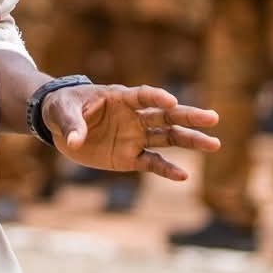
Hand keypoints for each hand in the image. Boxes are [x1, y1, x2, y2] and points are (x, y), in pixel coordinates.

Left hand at [44, 83, 217, 181]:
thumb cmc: (62, 108)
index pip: (143, 96)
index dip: (157, 97)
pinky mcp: (130, 157)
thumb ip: (72, 124)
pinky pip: (152, 163)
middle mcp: (134, 117)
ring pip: (167, 138)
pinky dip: (167, 170)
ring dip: (189, 141)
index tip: (171, 100)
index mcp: (120, 98)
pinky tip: (184, 176)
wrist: (58, 124)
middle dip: (189, 116)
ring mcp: (134, 137)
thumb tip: (76, 141)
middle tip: (213, 118)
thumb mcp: (62, 112)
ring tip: (214, 144)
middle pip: (166, 115)